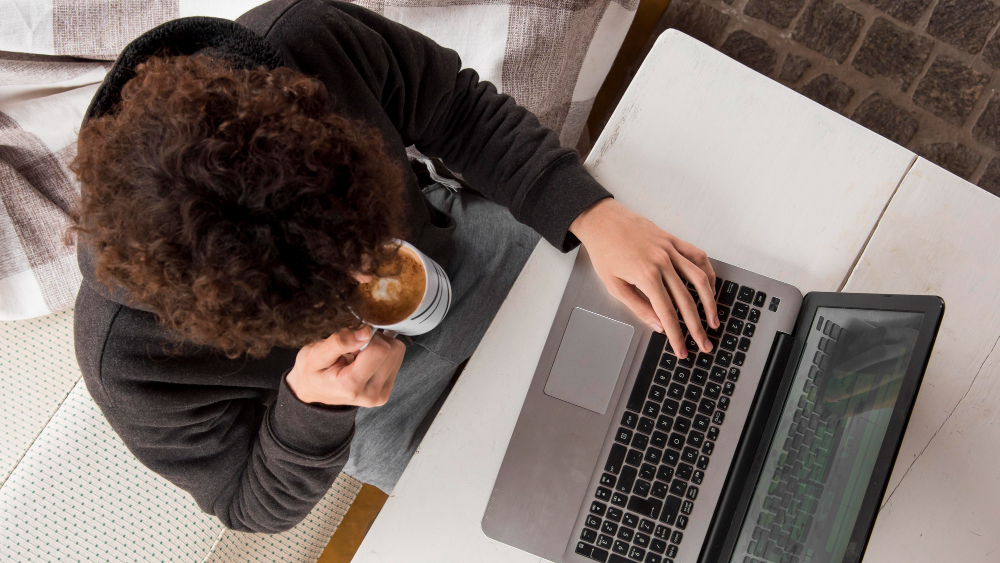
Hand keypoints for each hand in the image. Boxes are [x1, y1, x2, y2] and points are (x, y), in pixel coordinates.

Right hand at [286, 327, 405, 406]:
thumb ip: (339, 342)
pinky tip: (365, 360)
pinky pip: (397, 360)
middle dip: (375, 340)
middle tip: (355, 345)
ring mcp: (380, 395)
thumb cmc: (310, 371)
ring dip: (380, 346)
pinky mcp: (386, 391)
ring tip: (358, 354)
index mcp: (351, 386)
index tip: (352, 338)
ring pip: (398, 353)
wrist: (311, 389)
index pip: (380, 350)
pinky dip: (382, 354)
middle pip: (394, 350)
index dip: (367, 335)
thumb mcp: (315, 353)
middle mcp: (370, 394)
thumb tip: (365, 332)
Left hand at [570, 199, 718, 358]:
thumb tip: (658, 326)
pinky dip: (708, 273)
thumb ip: (638, 307)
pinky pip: (698, 256)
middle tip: (704, 344)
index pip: (667, 313)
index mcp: (646, 275)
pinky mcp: (674, 240)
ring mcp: (670, 249)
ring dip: (710, 303)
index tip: (683, 349)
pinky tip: (711, 288)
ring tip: (713, 320)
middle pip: (687, 301)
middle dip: (697, 327)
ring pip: (700, 279)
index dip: (677, 335)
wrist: (602, 220)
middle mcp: (662, 262)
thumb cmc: (605, 251)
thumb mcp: (614, 285)